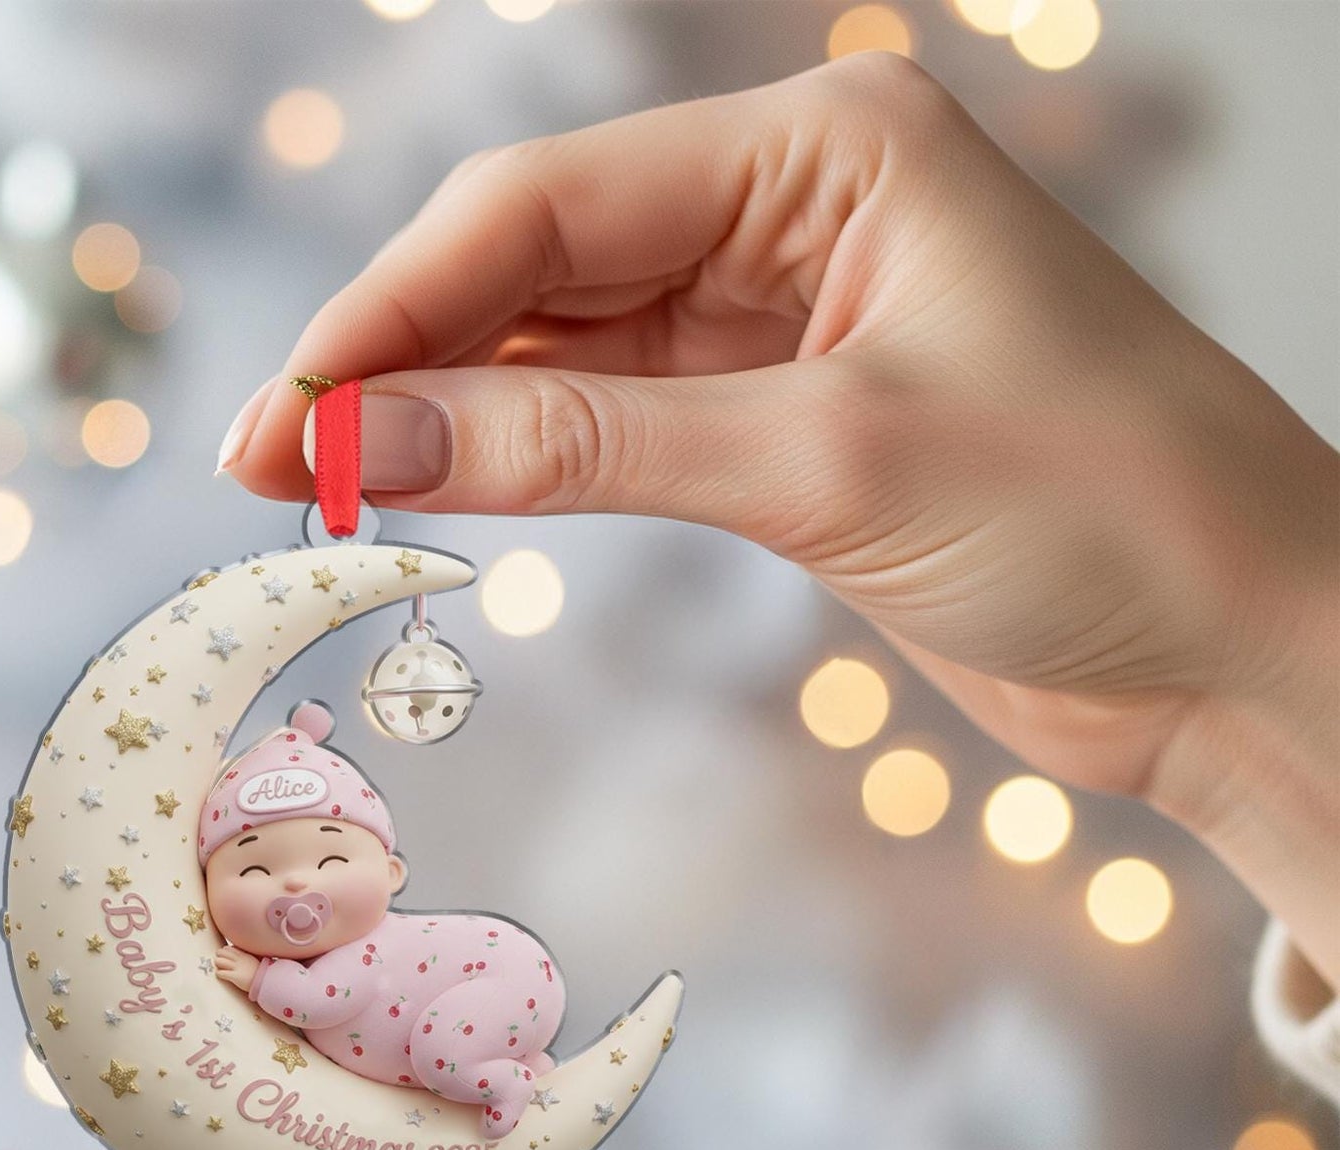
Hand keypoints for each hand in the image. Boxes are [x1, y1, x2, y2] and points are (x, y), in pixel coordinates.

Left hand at [213, 945, 259, 991]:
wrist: (265, 982)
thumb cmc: (260, 973)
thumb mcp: (254, 960)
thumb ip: (247, 957)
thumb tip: (241, 958)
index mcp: (244, 954)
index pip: (228, 948)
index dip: (225, 952)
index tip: (225, 957)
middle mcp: (239, 959)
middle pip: (221, 952)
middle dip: (219, 956)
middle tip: (219, 962)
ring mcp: (237, 967)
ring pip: (219, 961)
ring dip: (217, 964)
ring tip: (219, 968)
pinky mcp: (235, 976)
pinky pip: (221, 973)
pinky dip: (219, 974)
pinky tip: (221, 975)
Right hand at [218, 55, 1339, 980]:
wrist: (1235, 647)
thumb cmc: (1102, 510)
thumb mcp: (821, 459)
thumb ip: (584, 448)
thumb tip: (370, 442)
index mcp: (829, 148)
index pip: (549, 207)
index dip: (398, 310)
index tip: (289, 412)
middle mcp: (796, 210)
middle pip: (539, 266)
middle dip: (400, 362)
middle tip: (268, 461)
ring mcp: (784, 319)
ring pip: (565, 350)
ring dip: (449, 418)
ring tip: (323, 488)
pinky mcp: (783, 423)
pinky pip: (614, 424)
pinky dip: (527, 464)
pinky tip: (439, 492)